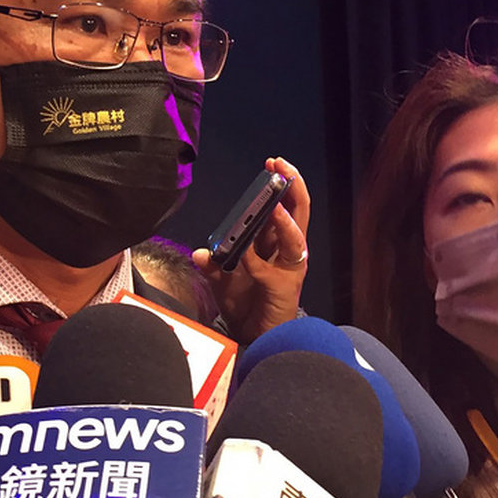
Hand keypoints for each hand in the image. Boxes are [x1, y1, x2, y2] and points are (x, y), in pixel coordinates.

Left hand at [193, 156, 309, 344]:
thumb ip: (212, 264)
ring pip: (296, 236)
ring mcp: (290, 268)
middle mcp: (287, 250)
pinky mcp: (286, 287)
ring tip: (272, 206)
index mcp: (274, 240)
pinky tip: (245, 256)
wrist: (250, 335)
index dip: (281, 182)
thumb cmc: (243, 300)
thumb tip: (199, 253)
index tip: (272, 162)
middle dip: (292, 186)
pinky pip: (271, 269)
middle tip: (281, 166)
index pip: (284, 204)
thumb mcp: (221, 277)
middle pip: (299, 211)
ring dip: (283, 220)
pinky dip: (256, 261)